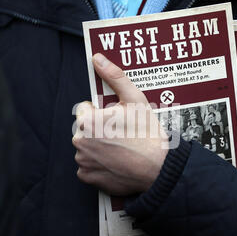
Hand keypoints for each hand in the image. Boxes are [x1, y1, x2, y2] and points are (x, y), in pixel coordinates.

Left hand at [72, 53, 168, 195]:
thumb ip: (114, 77)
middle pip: (85, 128)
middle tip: (121, 134)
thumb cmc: (147, 134)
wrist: (157, 168)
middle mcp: (79, 141)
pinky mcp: (87, 177)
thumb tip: (97, 58)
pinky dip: (98, 165)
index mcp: (87, 121)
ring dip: (98, 146)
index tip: (116, 119)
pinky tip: (116, 162)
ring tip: (121, 149)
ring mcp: (82, 161)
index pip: (85, 109)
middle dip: (99, 129)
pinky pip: (88, 166)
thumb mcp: (135, 99)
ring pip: (87, 147)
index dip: (101, 111)